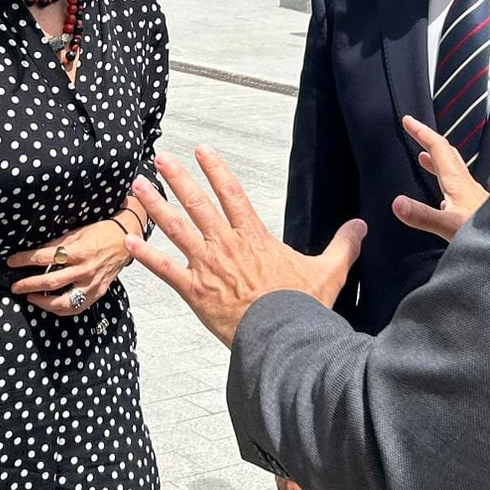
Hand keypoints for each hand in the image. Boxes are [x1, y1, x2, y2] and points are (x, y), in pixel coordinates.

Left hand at [8, 215, 133, 316]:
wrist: (126, 239)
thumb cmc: (102, 232)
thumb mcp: (77, 233)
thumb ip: (58, 244)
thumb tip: (37, 253)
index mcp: (78, 251)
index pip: (45, 257)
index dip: (25, 260)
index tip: (12, 262)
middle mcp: (85, 270)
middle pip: (50, 282)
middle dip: (28, 285)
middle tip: (15, 286)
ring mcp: (92, 284)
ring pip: (63, 301)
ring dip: (43, 302)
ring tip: (31, 298)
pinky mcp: (98, 292)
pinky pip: (77, 307)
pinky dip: (61, 309)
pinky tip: (51, 305)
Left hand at [126, 147, 364, 346]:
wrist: (282, 339)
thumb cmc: (302, 308)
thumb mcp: (329, 272)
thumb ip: (343, 245)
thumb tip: (362, 225)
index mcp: (254, 237)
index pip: (232, 193)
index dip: (216, 169)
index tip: (202, 150)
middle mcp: (226, 245)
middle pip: (197, 203)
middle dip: (178, 177)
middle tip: (160, 157)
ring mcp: (207, 267)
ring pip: (175, 228)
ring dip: (155, 205)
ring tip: (138, 186)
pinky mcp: (194, 292)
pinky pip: (165, 270)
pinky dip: (145, 255)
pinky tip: (127, 241)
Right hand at [391, 114, 489, 242]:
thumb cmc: (487, 235)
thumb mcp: (450, 226)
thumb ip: (423, 215)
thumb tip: (397, 202)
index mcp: (457, 182)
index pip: (438, 148)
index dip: (422, 133)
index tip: (408, 120)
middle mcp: (467, 185)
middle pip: (447, 154)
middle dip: (429, 141)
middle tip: (415, 132)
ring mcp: (474, 196)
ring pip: (454, 170)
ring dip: (439, 160)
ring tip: (425, 157)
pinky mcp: (479, 208)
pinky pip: (460, 188)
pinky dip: (447, 182)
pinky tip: (445, 197)